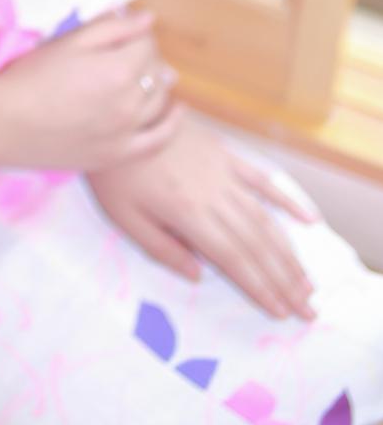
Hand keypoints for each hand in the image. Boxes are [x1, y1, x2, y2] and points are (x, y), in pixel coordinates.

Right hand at [0, 7, 184, 170]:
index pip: (146, 44)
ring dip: (156, 83)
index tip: (121, 34)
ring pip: (159, 101)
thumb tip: (147, 18)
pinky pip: (158, 140)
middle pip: (155, 71)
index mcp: (118, 69)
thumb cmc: (31, 76)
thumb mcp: (69, 41)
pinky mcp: (118, 154)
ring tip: (144, 76)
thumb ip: (111, 27)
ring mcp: (126, 132)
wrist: (5, 123)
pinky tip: (175, 111)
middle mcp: (129, 102)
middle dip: (145, 57)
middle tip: (123, 53)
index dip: (136, 35)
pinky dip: (171, 124)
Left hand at [85, 110, 323, 320]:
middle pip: (257, 244)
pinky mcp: (225, 154)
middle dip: (284, 280)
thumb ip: (163, 249)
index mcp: (189, 214)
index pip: (234, 259)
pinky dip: (287, 201)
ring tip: (308, 281)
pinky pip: (262, 180)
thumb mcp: (124, 217)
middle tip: (308, 308)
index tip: (282, 312)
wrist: (120, 113)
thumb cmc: (114, 170)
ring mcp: (224, 173)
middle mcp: (214, 195)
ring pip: (265, 218)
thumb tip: (199, 276)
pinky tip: (309, 219)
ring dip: (289, 252)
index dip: (259, 287)